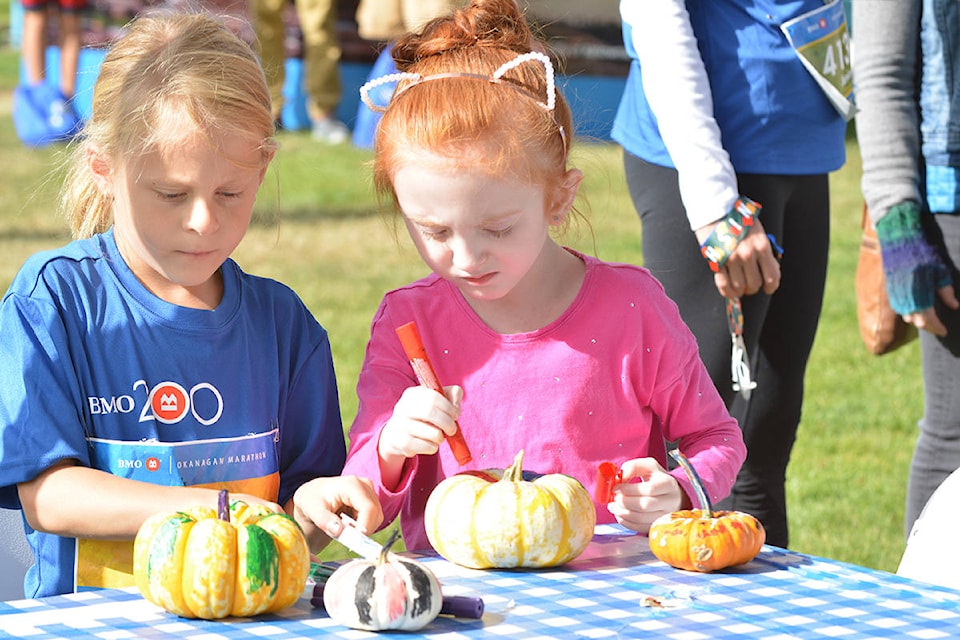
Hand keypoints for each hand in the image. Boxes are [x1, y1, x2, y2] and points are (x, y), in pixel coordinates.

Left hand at [290, 476, 382, 553]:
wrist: (313, 495)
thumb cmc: (311, 500)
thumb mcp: (312, 510)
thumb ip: (324, 520)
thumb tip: (338, 530)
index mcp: (352, 485)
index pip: (368, 508)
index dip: (365, 527)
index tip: (353, 541)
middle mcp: (365, 485)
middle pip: (375, 514)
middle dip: (362, 530)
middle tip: (344, 536)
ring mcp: (370, 492)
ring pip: (377, 518)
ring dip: (362, 529)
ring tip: (343, 527)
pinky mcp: (371, 499)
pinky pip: (374, 519)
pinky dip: (363, 526)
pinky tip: (349, 524)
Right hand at [378, 385, 462, 461]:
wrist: (397, 436)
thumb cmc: (423, 415)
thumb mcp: (437, 400)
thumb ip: (452, 394)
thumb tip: (456, 407)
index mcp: (412, 394)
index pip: (434, 397)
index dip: (450, 407)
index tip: (456, 415)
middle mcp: (402, 407)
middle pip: (431, 412)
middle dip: (447, 423)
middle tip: (452, 430)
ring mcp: (400, 426)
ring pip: (433, 433)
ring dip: (441, 437)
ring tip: (438, 436)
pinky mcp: (402, 443)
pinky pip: (427, 447)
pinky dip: (433, 447)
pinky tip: (428, 444)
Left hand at [605, 457, 686, 533]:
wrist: (671, 495)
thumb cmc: (656, 479)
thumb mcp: (648, 466)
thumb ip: (632, 467)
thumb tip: (619, 478)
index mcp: (668, 483)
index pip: (649, 489)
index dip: (629, 490)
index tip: (616, 488)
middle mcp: (670, 501)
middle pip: (645, 505)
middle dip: (625, 502)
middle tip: (614, 498)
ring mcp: (665, 516)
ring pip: (642, 519)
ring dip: (623, 513)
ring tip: (613, 507)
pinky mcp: (657, 526)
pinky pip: (640, 528)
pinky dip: (626, 523)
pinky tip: (620, 515)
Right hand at [697, 221, 780, 297]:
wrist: (716, 208)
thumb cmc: (738, 219)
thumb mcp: (758, 231)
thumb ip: (763, 250)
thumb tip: (767, 269)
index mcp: (762, 246)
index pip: (772, 276)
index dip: (771, 287)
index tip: (768, 288)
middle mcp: (748, 254)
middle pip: (755, 284)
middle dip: (753, 288)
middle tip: (751, 285)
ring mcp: (731, 259)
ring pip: (740, 287)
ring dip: (741, 290)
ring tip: (740, 288)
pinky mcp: (717, 261)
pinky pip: (723, 284)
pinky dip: (727, 292)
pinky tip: (730, 292)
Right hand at [877, 202, 957, 335]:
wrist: (899, 239)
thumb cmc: (922, 252)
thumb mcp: (940, 270)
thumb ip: (946, 290)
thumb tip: (954, 306)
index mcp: (919, 293)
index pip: (928, 319)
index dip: (937, 327)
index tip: (946, 331)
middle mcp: (905, 297)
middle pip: (916, 321)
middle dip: (928, 327)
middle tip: (939, 329)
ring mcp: (895, 293)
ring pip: (906, 316)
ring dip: (918, 321)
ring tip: (929, 321)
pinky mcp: (890, 289)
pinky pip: (899, 308)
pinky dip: (908, 312)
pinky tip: (916, 311)